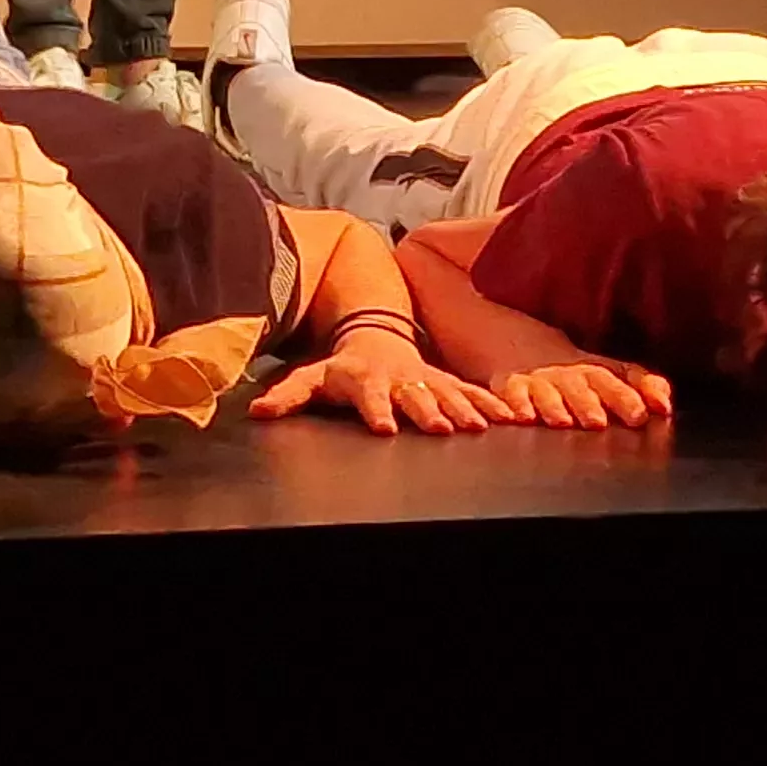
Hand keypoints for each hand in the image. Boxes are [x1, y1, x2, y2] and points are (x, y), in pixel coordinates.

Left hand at [250, 329, 509, 436]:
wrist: (375, 335)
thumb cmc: (341, 369)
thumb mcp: (311, 377)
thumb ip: (288, 395)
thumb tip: (257, 412)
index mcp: (365, 378)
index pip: (369, 395)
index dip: (376, 410)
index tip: (384, 428)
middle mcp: (398, 376)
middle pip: (413, 393)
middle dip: (427, 410)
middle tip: (440, 429)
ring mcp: (424, 377)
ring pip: (446, 392)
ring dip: (462, 409)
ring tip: (478, 427)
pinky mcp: (444, 381)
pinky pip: (469, 392)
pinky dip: (488, 404)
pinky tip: (509, 419)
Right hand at [493, 357, 671, 430]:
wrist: (527, 348)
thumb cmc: (581, 374)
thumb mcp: (614, 373)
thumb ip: (644, 386)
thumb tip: (665, 405)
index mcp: (596, 373)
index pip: (614, 382)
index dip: (627, 397)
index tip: (640, 415)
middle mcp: (567, 376)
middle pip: (579, 388)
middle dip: (588, 403)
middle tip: (597, 421)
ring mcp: (537, 381)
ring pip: (545, 392)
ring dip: (553, 406)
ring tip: (561, 421)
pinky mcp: (509, 387)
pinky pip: (508, 395)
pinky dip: (511, 404)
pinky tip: (517, 417)